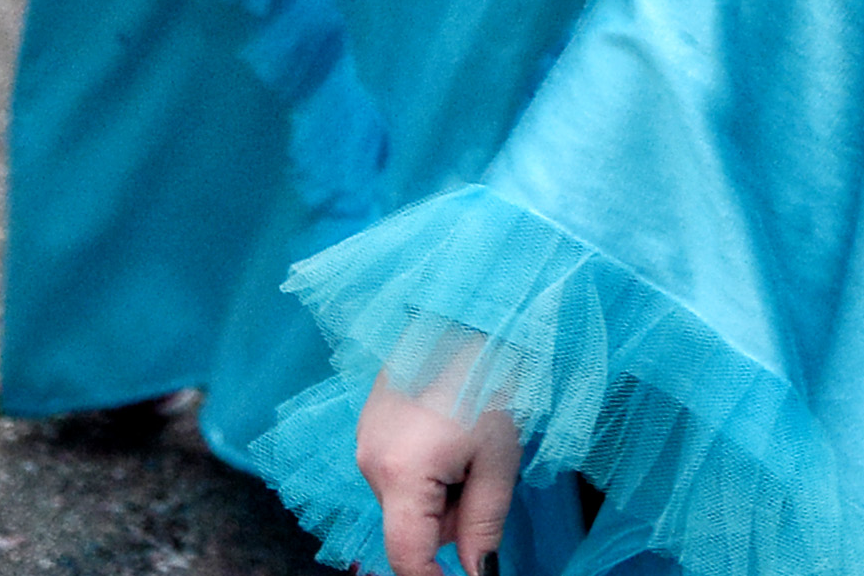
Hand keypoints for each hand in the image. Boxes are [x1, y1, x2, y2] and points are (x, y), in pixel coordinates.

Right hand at [352, 372, 519, 575]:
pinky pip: (398, 468)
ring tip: (469, 440)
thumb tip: (477, 572)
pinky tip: (449, 428)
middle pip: (410, 525)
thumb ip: (484, 523)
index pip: (406, 555)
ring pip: (407, 498)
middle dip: (450, 514)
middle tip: (484, 470)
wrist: (468, 312)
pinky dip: (427, 465)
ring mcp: (364, 439)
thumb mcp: (498, 459)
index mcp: (400, 473)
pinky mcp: (370, 423)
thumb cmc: (491, 379)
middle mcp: (369, 461)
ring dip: (440, 488)